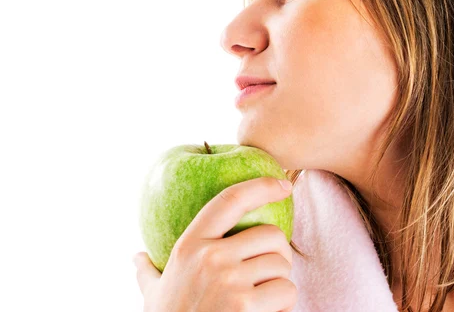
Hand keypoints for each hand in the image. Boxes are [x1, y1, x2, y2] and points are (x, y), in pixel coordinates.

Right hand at [133, 176, 296, 311]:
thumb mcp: (154, 295)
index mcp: (189, 246)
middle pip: (271, 235)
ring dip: (280, 284)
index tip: (281, 185)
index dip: (260, 186)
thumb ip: (147, 273)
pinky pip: (287, 291)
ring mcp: (229, 281)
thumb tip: (136, 257)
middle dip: (278, 254)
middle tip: (268, 274)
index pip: (229, 200)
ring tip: (262, 300)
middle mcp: (210, 258)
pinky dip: (284, 305)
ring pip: (282, 265)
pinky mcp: (246, 304)